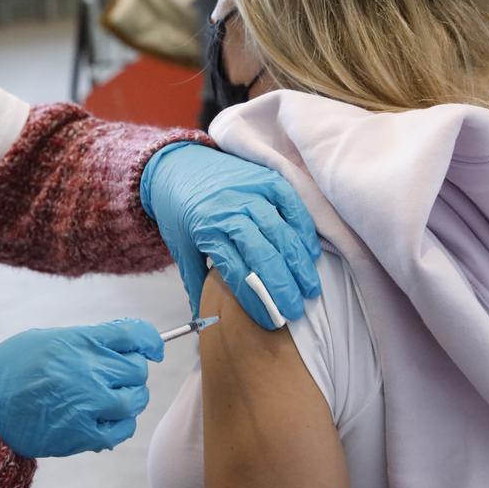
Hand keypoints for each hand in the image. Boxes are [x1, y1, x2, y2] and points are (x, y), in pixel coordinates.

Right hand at [0, 319, 163, 457]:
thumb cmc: (9, 370)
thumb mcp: (45, 339)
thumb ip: (85, 340)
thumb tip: (120, 344)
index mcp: (79, 341)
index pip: (134, 334)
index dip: (150, 341)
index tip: (153, 349)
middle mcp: (89, 370)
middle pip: (137, 369)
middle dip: (130, 372)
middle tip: (115, 377)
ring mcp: (88, 403)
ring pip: (136, 399)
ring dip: (129, 398)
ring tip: (111, 399)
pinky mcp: (83, 434)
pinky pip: (124, 429)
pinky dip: (121, 424)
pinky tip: (107, 420)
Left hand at [141, 143, 321, 329]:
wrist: (178, 166)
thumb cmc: (180, 211)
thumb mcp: (180, 247)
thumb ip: (196, 282)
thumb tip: (205, 322)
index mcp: (207, 231)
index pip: (238, 273)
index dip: (257, 300)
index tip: (272, 321)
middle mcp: (230, 210)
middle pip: (264, 255)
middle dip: (284, 287)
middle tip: (296, 310)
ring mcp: (250, 192)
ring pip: (281, 232)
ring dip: (299, 264)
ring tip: (310, 288)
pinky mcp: (266, 178)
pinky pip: (292, 205)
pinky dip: (304, 230)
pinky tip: (310, 253)